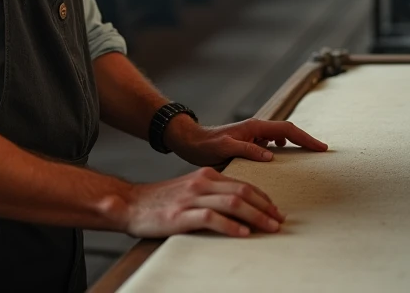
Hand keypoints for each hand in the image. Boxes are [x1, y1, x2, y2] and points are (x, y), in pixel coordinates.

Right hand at [118, 167, 283, 237]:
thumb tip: (239, 205)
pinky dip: (230, 225)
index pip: (242, 183)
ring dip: (256, 216)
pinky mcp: (181, 215)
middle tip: (280, 221)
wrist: (130, 203)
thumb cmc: (161, 201)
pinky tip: (243, 233)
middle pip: (243, 191)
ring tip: (270, 227)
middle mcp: (202, 182)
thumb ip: (212, 194)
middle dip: (265, 207)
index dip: (263, 197)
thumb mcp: (190, 190)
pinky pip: (212, 218)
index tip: (275, 210)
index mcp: (206, 175)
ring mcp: (191, 198)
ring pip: (233, 202)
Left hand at [165, 117, 327, 166]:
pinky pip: (271, 144)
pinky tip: (281, 160)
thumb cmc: (204, 145)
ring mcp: (253, 134)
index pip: (287, 130)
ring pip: (281, 137)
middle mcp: (256, 128)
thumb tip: (271, 155)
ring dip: (295, 144)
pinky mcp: (249, 142)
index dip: (306, 138)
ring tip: (307, 157)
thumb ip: (246, 150)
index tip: (322, 148)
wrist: (189, 141)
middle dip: (306, 140)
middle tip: (322, 152)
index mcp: (255, 127)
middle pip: (288, 132)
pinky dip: (282, 150)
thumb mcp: (224, 148)